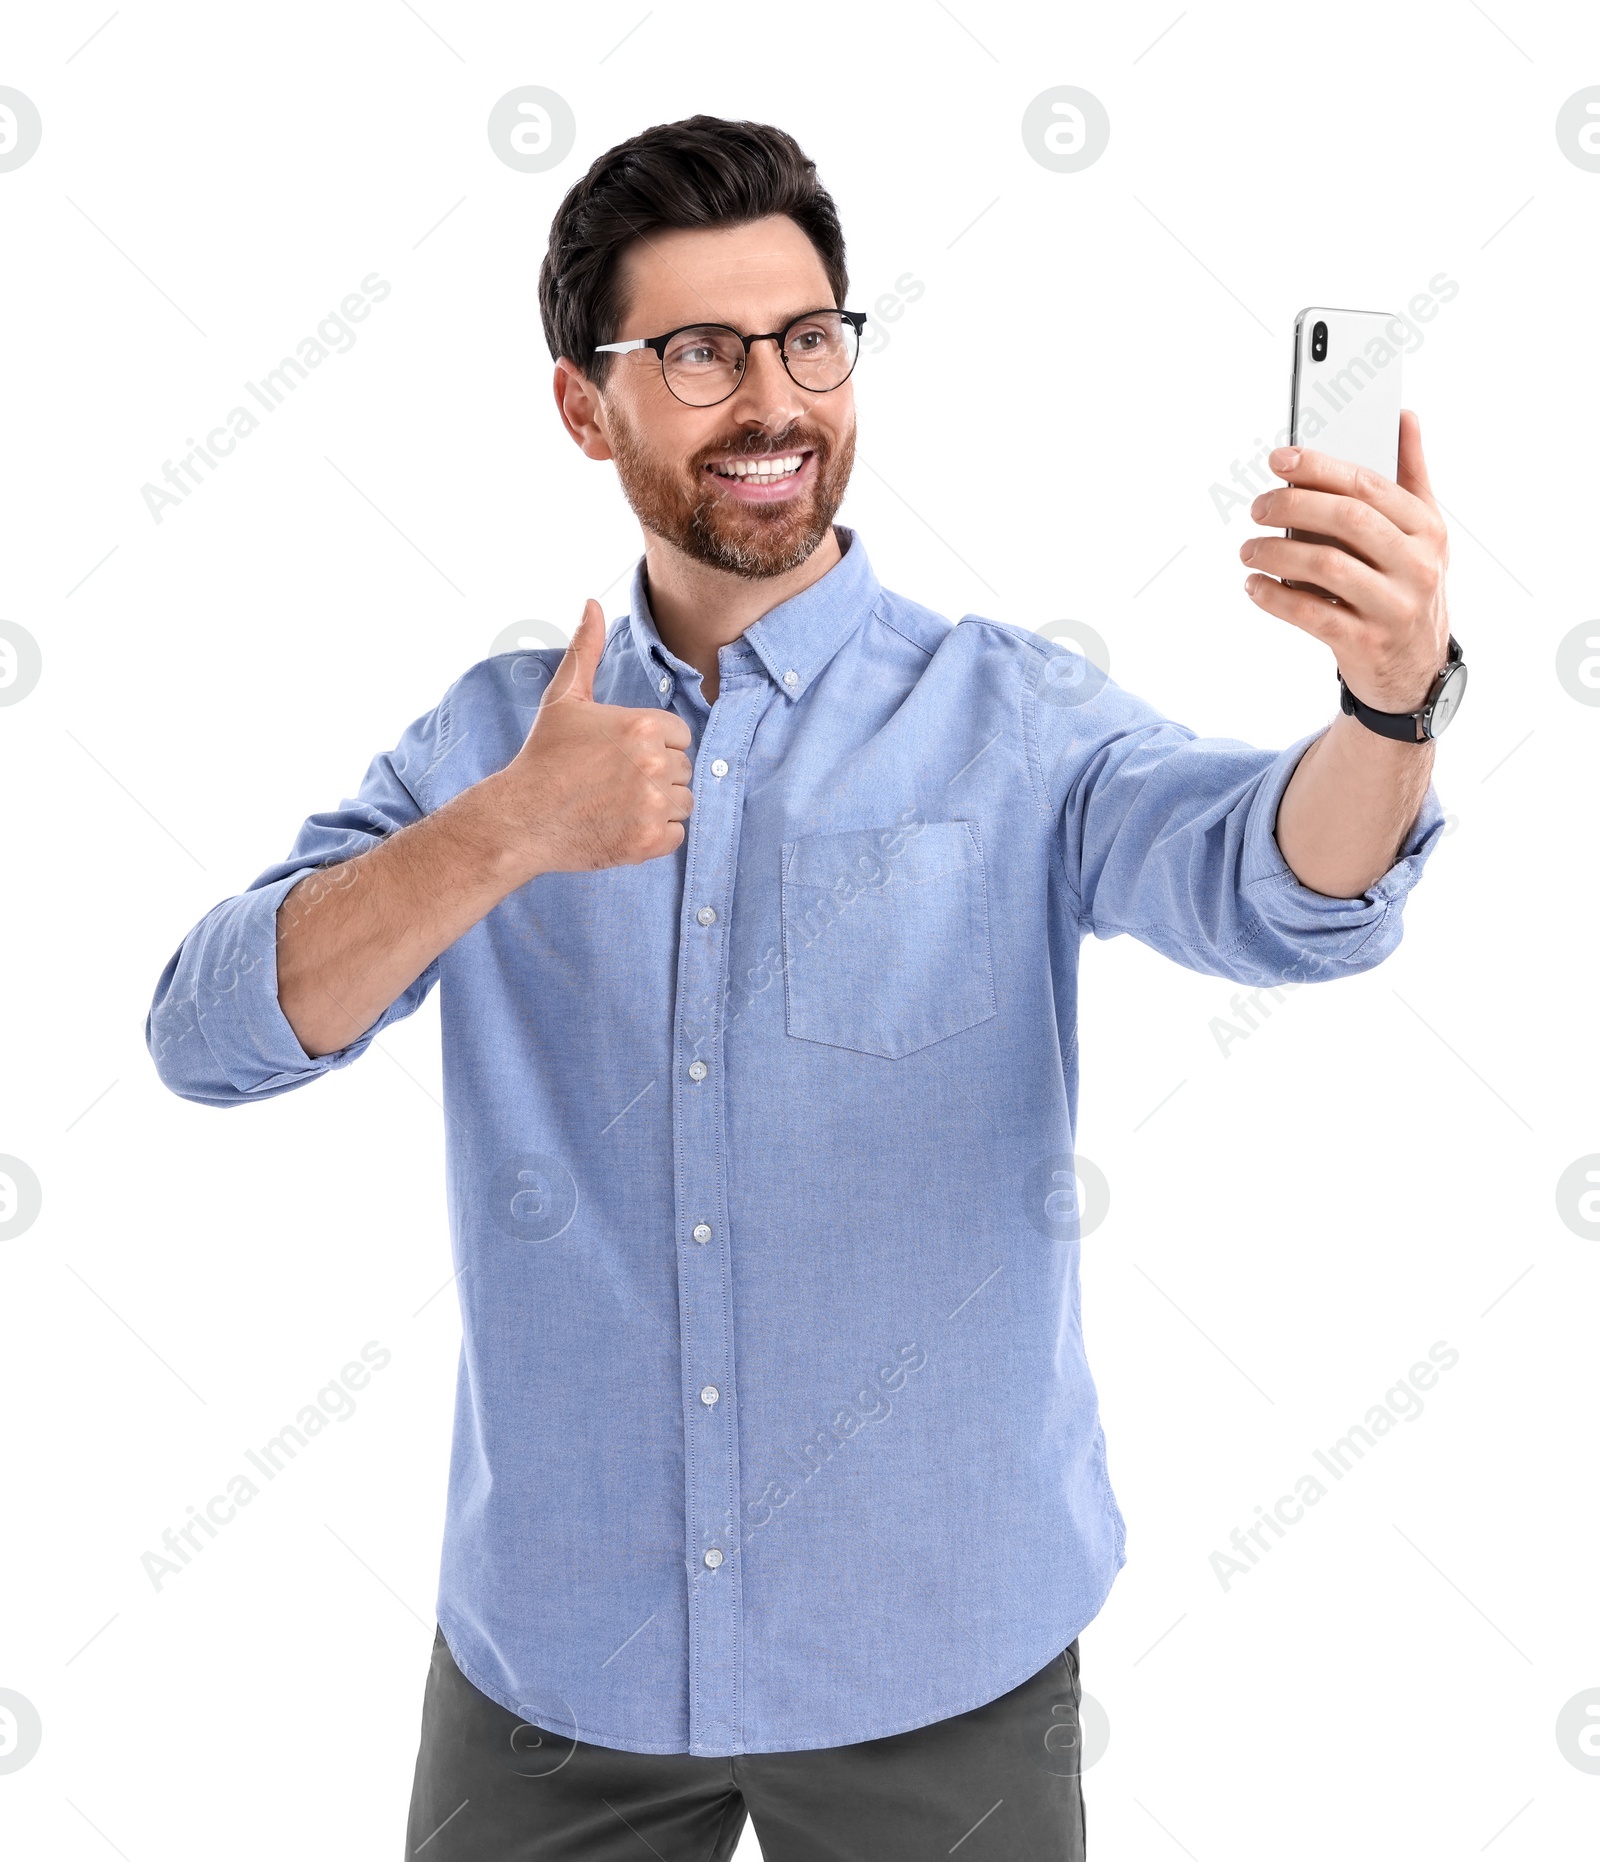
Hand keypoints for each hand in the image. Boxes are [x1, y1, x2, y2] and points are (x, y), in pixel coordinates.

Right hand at [493, 599, 693, 875]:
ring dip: (658, 805)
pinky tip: (622, 825)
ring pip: (683, 802)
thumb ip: (586, 650)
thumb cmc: (544, 757)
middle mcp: (653, 764)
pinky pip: (677, 835)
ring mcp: (652, 805)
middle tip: (614, 782)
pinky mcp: (649, 841)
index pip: (679, 735)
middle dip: (655, 775)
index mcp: (643, 726)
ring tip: (618, 803)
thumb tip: (592, 602)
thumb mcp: (564, 698)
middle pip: (683, 768)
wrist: (521, 819)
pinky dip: (655, 835)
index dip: (653, 746)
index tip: (620, 756)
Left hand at [1239, 409, 1450, 713]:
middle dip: (1292, 507)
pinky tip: (1254, 586)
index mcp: (1427, 528)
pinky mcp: (1366, 643)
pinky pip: (1310, 614)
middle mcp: (1416, 565)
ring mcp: (1393, 606)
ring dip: (1276, 554)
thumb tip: (1404, 416)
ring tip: (1248, 550)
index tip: (1279, 459)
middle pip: (1346, 520)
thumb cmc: (1408, 587)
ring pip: (1325, 566)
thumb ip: (1411, 474)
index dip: (1320, 468)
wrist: (1416, 670)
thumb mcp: (1423, 533)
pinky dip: (1275, 598)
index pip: (1368, 486)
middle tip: (1257, 508)